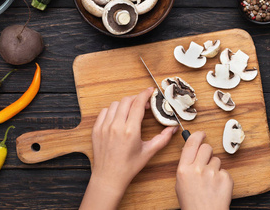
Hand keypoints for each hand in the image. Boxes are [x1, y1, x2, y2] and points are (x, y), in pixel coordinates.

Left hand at [79, 87, 176, 209]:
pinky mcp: (96, 129)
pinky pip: (104, 112)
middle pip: (126, 101)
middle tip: (143, 105)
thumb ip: (162, 139)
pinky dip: (112, 111)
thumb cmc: (129, 166)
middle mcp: (116, 126)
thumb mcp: (148, 152)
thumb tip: (173, 128)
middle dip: (136, 99)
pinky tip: (118, 117)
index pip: (138, 104)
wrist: (109, 177)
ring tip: (130, 111)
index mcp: (130, 131)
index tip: (150, 91)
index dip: (145, 94)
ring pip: (115, 104)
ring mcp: (104, 127)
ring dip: (124, 104)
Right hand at [175, 131, 232, 209]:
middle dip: (207, 152)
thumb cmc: (191, 202)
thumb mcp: (180, 182)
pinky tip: (217, 187)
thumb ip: (186, 165)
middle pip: (206, 147)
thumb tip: (192, 149)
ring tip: (210, 181)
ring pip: (217, 160)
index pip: (191, 143)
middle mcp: (197, 169)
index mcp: (184, 169)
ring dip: (214, 167)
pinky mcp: (225, 178)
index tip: (202, 134)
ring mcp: (212, 173)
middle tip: (206, 162)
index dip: (198, 135)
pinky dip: (222, 178)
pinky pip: (225, 171)